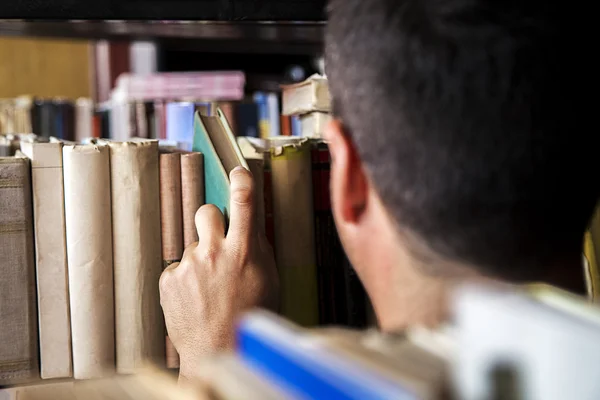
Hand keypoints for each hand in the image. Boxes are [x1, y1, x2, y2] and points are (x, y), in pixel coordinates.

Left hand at [159, 166, 278, 381]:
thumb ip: (257, 248)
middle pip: (204, 211)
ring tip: (208, 287)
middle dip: (210, 220)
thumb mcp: (268, 280)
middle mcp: (214, 252)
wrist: (219, 351)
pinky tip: (195, 298)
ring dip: (200, 258)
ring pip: (193, 245)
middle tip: (216, 240)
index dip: (241, 181)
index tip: (238, 173)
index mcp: (244, 250)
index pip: (244, 201)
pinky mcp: (169, 280)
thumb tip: (250, 225)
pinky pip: (178, 268)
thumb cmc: (250, 316)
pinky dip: (185, 279)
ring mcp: (189, 265)